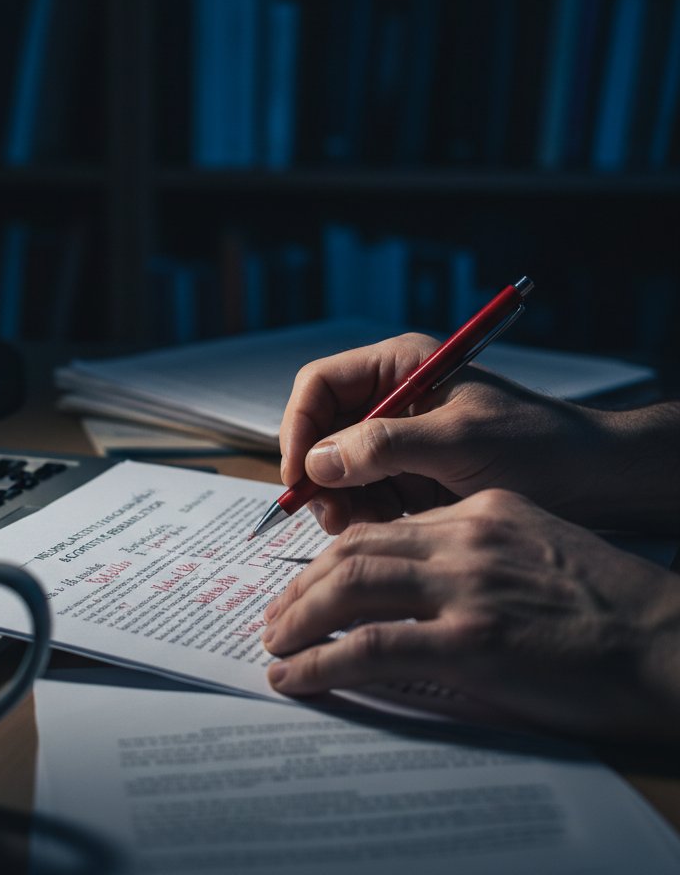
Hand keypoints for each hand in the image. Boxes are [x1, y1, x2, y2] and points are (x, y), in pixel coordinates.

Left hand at [261, 489, 679, 738]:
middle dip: (303, 585)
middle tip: (276, 616)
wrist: (671, 642)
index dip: (335, 558)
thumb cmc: (613, 605)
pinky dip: (321, 662)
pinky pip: (371, 648)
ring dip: (299, 617)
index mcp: (481, 513)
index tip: (311, 583)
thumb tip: (420, 578)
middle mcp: (465, 539)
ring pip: (349, 587)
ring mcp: (465, 588)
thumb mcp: (539, 546)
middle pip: (354, 550)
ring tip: (274, 643)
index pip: (384, 529)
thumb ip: (476, 551)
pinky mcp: (470, 643)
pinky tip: (296, 677)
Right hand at [280, 333, 677, 535]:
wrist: (594, 481)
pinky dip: (364, 513)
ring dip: (340, 498)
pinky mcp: (410, 472)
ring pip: (338, 466)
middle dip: (319, 472)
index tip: (298, 475)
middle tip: (329, 514)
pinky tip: (385, 526)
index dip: (298, 427)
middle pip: (322, 429)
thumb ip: (383, 446)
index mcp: (399, 366)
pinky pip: (365, 492)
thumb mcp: (457, 441)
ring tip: (359, 525)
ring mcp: (400, 437)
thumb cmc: (536, 446)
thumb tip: (316, 462)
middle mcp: (392, 397)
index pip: (319, 384)